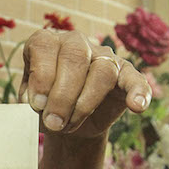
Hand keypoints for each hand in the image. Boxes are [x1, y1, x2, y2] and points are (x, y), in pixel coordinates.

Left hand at [18, 29, 151, 138]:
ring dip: (85, 104)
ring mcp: (103, 56)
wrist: (65, 122)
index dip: (40, 77)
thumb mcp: (30, 100)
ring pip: (102, 71)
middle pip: (75, 58)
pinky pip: (135, 79)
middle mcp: (76, 42)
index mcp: (48, 42)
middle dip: (62, 96)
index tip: (36, 104)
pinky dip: (138, 92)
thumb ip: (30, 97)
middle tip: (53, 123)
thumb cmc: (45, 104)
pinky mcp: (125, 75)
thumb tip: (37, 100)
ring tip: (69, 126)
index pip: (45, 47)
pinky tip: (137, 106)